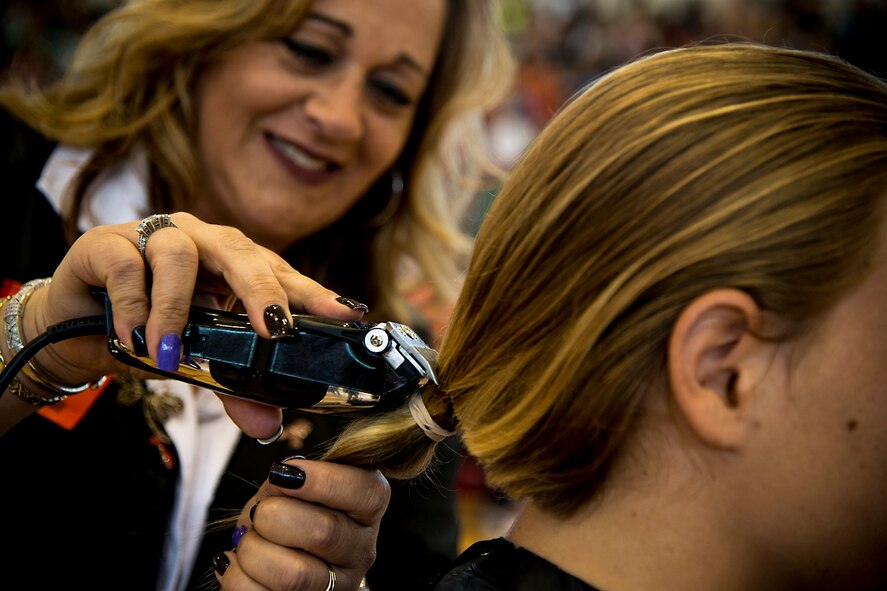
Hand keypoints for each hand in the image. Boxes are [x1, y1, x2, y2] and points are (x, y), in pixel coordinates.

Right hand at [21, 212, 366, 436]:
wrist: (76, 325)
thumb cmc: (152, 331)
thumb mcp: (200, 361)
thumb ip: (234, 387)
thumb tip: (268, 425)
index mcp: (233, 264)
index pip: (282, 274)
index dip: (315, 293)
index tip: (348, 314)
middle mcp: (202, 241)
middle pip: (241, 251)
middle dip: (263, 290)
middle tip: (275, 330)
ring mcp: (155, 236)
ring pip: (180, 254)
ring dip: (177, 309)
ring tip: (167, 354)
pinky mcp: (108, 244)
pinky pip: (127, 265)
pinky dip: (134, 304)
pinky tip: (134, 337)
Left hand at [216, 458, 390, 589]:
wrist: (275, 553)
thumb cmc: (287, 513)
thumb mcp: (292, 486)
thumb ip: (292, 477)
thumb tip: (283, 477)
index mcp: (367, 511)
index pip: (368, 493)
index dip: (323, 480)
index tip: (283, 472)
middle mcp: (360, 551)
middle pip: (324, 532)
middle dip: (274, 515)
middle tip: (260, 512)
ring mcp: (336, 587)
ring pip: (293, 574)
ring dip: (254, 549)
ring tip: (249, 540)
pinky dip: (238, 574)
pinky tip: (243, 563)